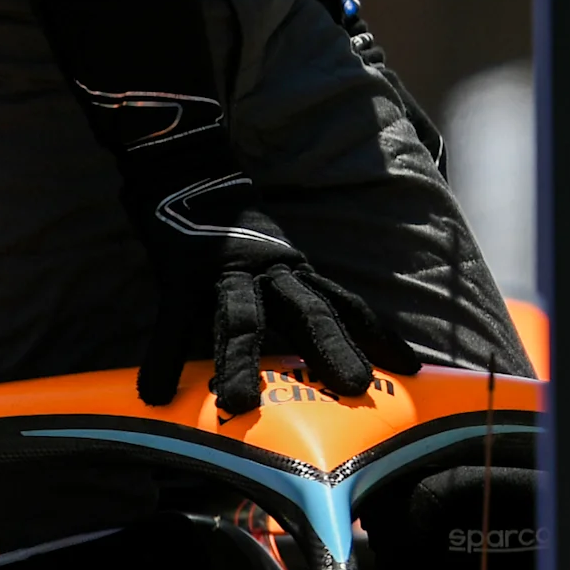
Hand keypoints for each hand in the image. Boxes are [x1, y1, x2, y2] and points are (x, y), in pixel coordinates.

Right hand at [35, 0, 423, 411]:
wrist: (185, 165)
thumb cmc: (234, 225)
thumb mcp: (275, 255)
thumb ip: (294, 295)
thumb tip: (320, 350)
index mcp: (295, 268)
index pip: (347, 303)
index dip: (380, 334)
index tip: (413, 368)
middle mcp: (270, 268)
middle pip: (309, 310)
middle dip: (332, 347)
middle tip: (357, 388)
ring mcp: (224, 269)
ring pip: (241, 318)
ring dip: (241, 361)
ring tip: (240, 404)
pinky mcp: (180, 272)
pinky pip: (171, 321)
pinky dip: (163, 357)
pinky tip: (156, 394)